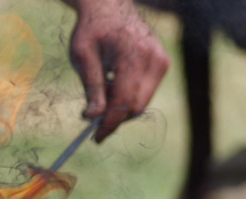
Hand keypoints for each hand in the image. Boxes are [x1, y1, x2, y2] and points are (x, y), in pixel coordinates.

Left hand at [68, 0, 168, 141]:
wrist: (110, 7)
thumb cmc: (91, 30)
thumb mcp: (83, 57)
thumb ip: (91, 87)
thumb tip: (93, 117)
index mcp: (133, 56)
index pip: (123, 102)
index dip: (109, 124)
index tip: (96, 138)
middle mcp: (154, 60)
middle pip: (135, 106)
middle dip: (114, 117)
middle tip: (93, 118)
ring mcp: (161, 62)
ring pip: (141, 103)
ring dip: (120, 107)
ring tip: (102, 89)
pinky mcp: (162, 65)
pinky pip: (145, 93)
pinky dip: (128, 97)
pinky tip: (113, 82)